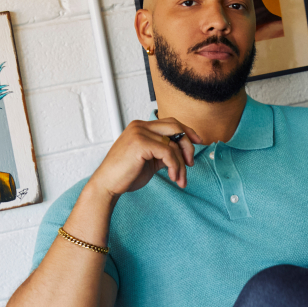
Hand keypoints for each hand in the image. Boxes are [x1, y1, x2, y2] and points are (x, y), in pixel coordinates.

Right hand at [87, 117, 202, 198]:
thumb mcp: (150, 161)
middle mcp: (140, 126)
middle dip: (188, 146)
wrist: (108, 184)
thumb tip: (182, 153)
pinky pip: (169, 153)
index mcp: (141, 127)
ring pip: (173, 144)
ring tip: (180, 179)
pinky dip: (175, 166)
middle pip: (175, 127)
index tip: (199, 141)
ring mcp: (139, 132)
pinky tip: (174, 177)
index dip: (187, 130)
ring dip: (181, 165)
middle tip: (191, 164)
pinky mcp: (141, 143)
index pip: (170, 122)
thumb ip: (164, 153)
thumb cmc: (127, 175)